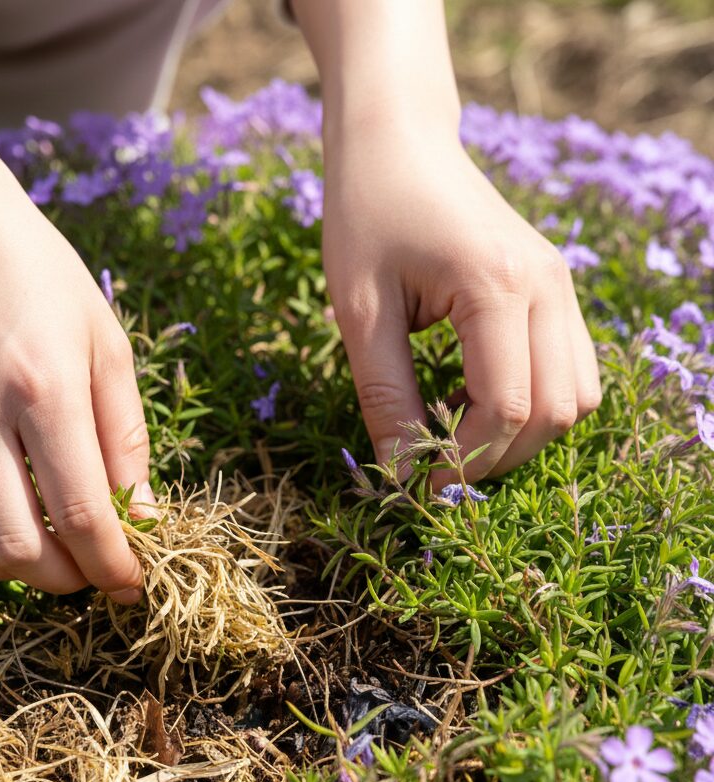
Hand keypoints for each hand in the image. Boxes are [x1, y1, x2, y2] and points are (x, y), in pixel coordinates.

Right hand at [0, 192, 150, 600]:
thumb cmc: (45, 286)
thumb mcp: (109, 349)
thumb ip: (126, 440)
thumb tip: (139, 522)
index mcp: (44, 388)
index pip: (79, 513)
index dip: (110, 565)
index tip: (129, 583)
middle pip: (16, 545)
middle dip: (64, 580)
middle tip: (88, 572)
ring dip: (8, 573)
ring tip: (42, 556)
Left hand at [323, 131, 601, 488]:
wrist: (398, 145)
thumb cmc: (366, 217)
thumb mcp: (358, 311)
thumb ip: (384, 394)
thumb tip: (401, 473)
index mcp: (497, 285)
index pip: (507, 406)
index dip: (463, 460)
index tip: (415, 483)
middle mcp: (548, 286)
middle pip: (555, 412)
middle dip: (495, 456)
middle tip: (432, 465)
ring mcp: (561, 286)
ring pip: (575, 398)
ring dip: (519, 434)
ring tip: (449, 425)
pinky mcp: (555, 290)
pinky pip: (569, 371)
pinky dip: (530, 404)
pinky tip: (469, 396)